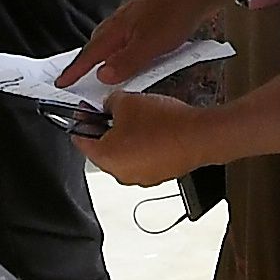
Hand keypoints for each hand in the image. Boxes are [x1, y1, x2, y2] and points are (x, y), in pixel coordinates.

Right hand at [62, 0, 219, 93]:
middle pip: (97, 45)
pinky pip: (128, 36)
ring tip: (106, 69)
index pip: (89, 55)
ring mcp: (133, 17)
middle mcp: (120, 22)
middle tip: (79, 77)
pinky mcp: (147, 16)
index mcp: (116, 30)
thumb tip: (102, 75)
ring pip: (113, 39)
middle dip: (87, 61)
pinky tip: (135, 52)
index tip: (61, 82)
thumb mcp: (150, 45)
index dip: (75, 70)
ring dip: (107, 54)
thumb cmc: (174, 13)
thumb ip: (126, 62)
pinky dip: (124, 47)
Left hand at [69, 91, 205, 188]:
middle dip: (106, 129)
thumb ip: (110, 103)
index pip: (80, 140)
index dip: (81, 121)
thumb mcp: (127, 102)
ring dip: (126, 138)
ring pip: (124, 155)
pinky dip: (143, 146)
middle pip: (103, 149)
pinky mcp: (159, 175)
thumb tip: (110, 105)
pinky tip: (154, 129)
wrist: (199, 135)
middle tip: (114, 111)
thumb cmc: (165, 125)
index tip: (85, 111)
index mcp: (106, 158)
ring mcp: (141, 177)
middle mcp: (121, 173)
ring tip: (139, 118)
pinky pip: (143, 159)